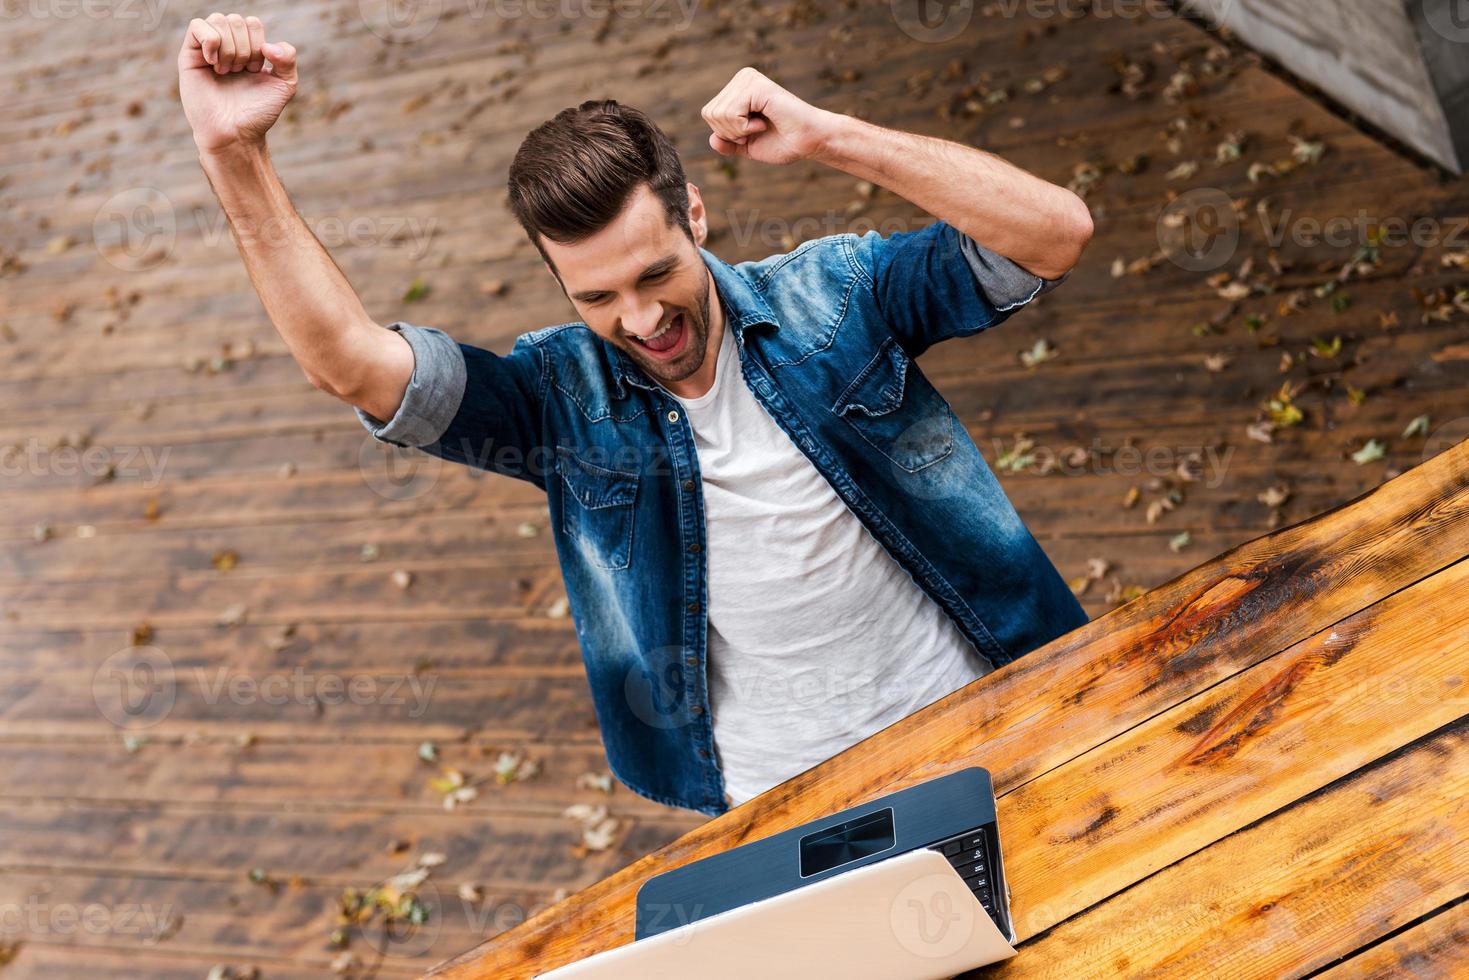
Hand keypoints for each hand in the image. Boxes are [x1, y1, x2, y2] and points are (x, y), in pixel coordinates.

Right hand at [178, 13, 297, 153]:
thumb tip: (268, 45)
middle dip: (245, 49)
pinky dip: (210, 41)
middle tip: (240, 73)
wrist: (236, 133)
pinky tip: (213, 63)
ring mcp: (207, 49)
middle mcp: (226, 45)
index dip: (259, 45)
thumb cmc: (258, 112)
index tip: (256, 71)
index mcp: (247, 48)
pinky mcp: (189, 55)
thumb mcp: (285, 84)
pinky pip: (197, 26)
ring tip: (226, 72)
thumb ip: (288, 58)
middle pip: (237, 20)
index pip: (252, 23)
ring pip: (219, 20)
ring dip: (229, 49)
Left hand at [701, 67, 835, 165]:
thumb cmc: (783, 142)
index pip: (709, 114)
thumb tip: (712, 139)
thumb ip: (728, 143)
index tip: (751, 132)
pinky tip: (763, 122)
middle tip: (757, 130)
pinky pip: (731, 113)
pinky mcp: (756, 85)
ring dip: (738, 131)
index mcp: (737, 89)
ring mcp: (749, 79)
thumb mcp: (747, 146)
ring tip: (761, 125)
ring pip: (718, 114)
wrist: (808, 142)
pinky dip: (744, 127)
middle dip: (730, 133)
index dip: (726, 133)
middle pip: (710, 113)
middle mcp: (742, 78)